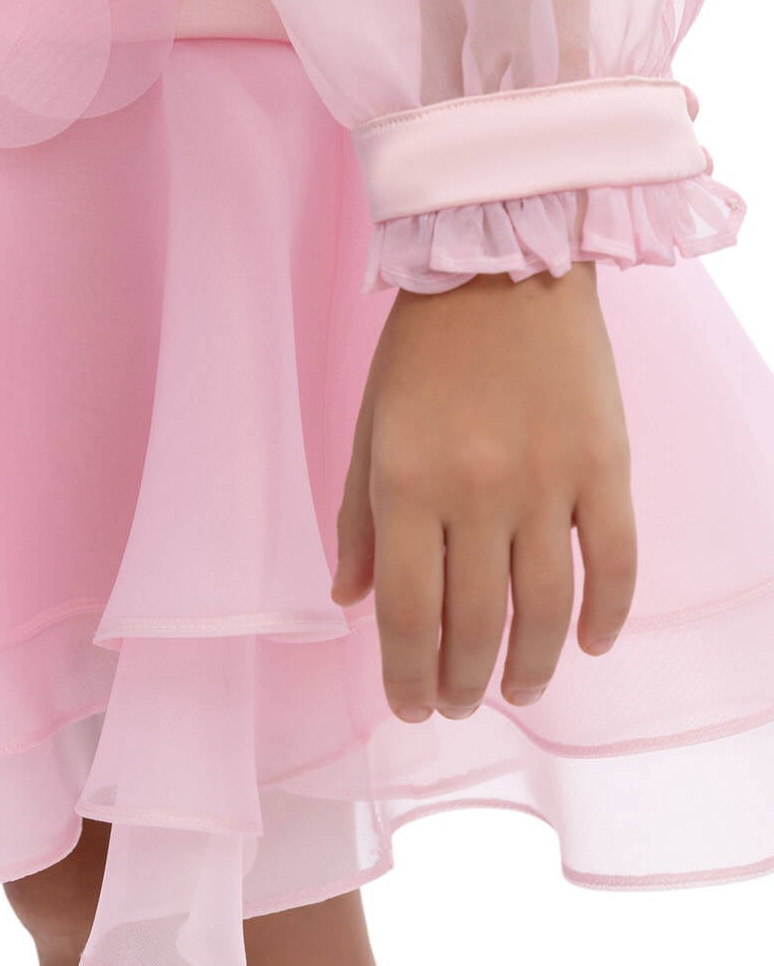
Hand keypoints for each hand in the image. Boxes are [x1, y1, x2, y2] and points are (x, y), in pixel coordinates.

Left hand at [334, 263, 635, 721]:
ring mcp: (549, 482)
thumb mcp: (370, 425)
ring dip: (531, 666)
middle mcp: (478, 493)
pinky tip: (589, 644)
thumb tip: (351, 600)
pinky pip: (613, 562)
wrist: (503, 259)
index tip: (410, 706)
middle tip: (455, 705)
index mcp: (407, 484)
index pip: (407, 612)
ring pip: (545, 608)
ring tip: (519, 690)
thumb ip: (358, 518)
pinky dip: (605, 615)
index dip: (406, 674)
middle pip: (475, 623)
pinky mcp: (605, 466)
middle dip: (461, 681)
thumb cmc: (424, 345)